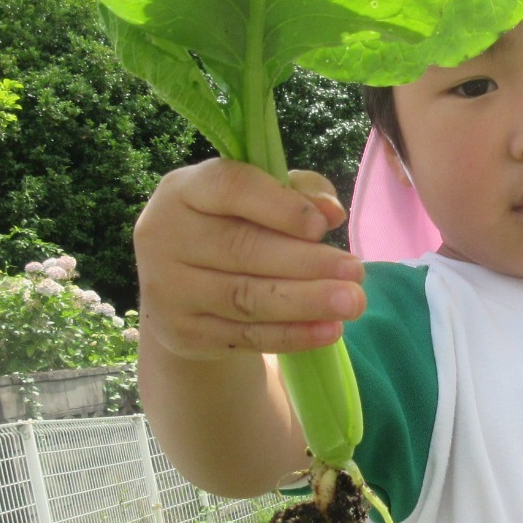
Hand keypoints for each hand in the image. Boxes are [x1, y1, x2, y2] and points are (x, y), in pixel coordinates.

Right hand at [133, 159, 364, 360]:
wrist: (182, 290)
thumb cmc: (231, 227)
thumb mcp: (257, 200)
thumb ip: (297, 192)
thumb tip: (331, 212)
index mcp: (181, 191)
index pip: (229, 187)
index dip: (279, 205)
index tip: (324, 226)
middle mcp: (164, 237)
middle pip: (241, 249)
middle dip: (306, 262)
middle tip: (357, 271)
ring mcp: (169, 290)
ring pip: (246, 297)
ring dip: (305, 301)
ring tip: (352, 302)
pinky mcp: (184, 334)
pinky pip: (246, 336)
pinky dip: (292, 335)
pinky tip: (329, 330)